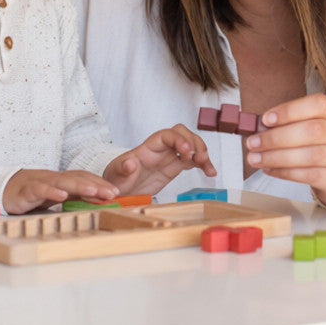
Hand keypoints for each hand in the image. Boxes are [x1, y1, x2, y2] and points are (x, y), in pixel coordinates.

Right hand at [3, 168, 118, 214]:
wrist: (5, 189)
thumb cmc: (34, 193)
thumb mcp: (57, 197)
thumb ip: (74, 199)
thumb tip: (97, 206)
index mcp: (63, 180)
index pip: (85, 178)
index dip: (100, 183)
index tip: (116, 192)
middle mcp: (55, 179)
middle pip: (78, 178)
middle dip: (96, 184)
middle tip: (112, 192)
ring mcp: (41, 182)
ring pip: (63, 182)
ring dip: (80, 186)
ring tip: (94, 190)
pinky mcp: (27, 190)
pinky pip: (40, 189)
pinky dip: (52, 191)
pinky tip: (62, 196)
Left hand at [103, 125, 217, 195]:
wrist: (119, 190)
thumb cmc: (116, 179)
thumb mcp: (116, 175)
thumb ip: (122, 168)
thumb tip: (131, 162)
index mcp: (148, 148)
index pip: (167, 135)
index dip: (179, 140)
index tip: (186, 151)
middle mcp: (160, 149)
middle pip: (182, 134)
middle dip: (194, 143)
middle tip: (200, 158)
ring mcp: (169, 157)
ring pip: (191, 145)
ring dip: (202, 152)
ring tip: (208, 167)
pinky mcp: (174, 167)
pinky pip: (193, 160)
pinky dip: (203, 164)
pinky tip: (210, 172)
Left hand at [244, 93, 325, 211]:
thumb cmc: (323, 147)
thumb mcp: (313, 129)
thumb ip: (290, 124)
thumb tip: (258, 127)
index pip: (317, 104)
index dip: (290, 111)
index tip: (266, 119)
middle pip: (312, 131)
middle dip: (277, 137)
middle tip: (252, 143)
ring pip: (310, 155)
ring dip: (277, 157)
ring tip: (255, 158)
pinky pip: (309, 175)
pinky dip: (285, 172)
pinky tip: (270, 169)